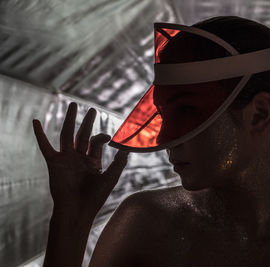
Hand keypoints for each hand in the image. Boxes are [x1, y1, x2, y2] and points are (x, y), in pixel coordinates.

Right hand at [33, 102, 128, 218]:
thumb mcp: (110, 177)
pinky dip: (40, 134)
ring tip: (73, 105)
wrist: (76, 210)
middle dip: (87, 122)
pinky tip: (35, 121)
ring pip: (67, 134)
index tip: (109, 136)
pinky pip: (45, 146)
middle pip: (83, 135)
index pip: (97, 143)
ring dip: (70, 120)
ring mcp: (66, 159)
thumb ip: (119, 162)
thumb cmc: (95, 197)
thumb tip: (127, 148)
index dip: (102, 136)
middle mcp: (79, 158)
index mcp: (92, 161)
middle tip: (92, 110)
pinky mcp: (54, 162)